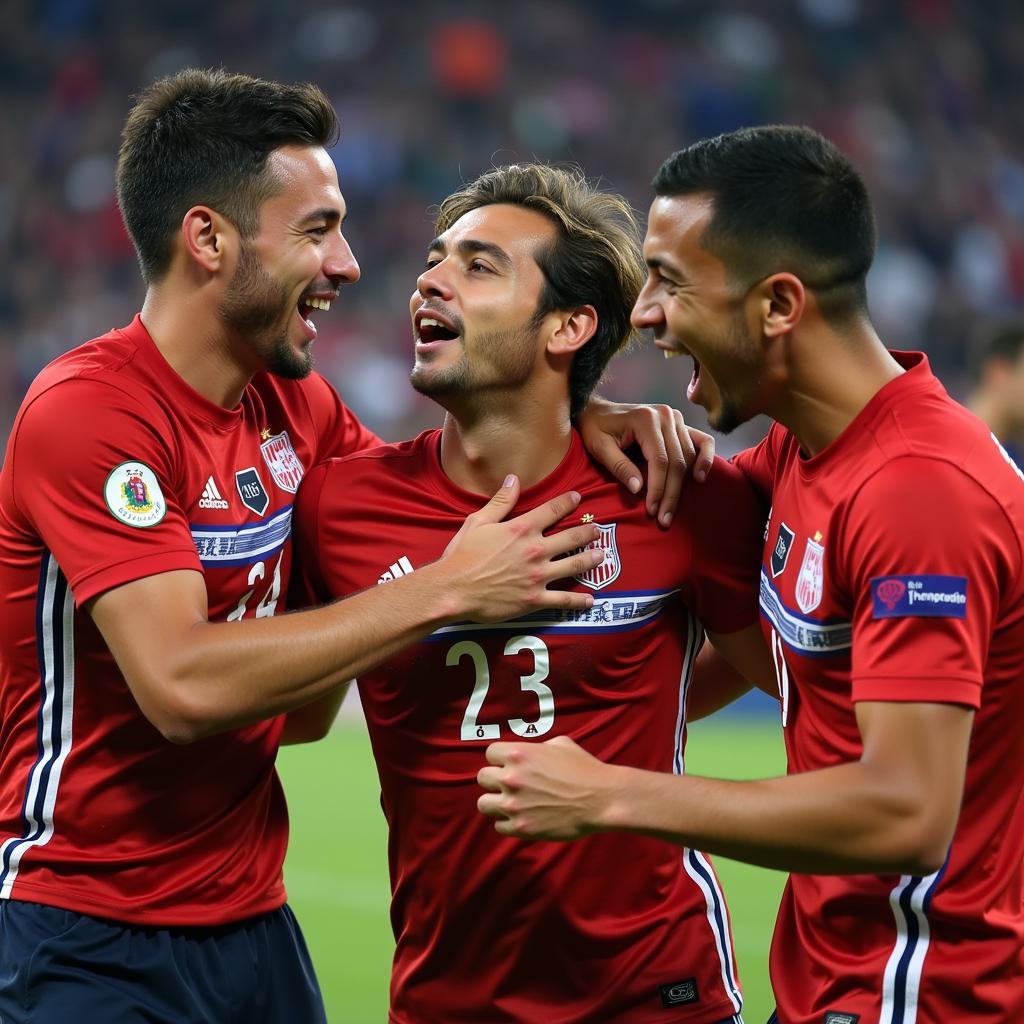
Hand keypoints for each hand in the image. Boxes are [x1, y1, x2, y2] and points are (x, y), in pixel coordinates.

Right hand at [439, 475, 603, 621]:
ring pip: (574, 565)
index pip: (552, 510)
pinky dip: (579, 601)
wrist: (453, 589)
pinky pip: (563, 600)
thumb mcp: (478, 521)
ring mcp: (538, 576)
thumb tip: (514, 478)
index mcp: (522, 529)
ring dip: (591, 559)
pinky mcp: (535, 599)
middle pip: (571, 537)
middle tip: (598, 530)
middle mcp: (535, 550)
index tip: (578, 497)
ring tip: (601, 556)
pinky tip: (591, 600)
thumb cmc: (462, 555)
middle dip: (588, 532)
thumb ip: (501, 501)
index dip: (567, 502)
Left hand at [476, 735, 617, 840]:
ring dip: (496, 803)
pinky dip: (508, 823)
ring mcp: (513, 805)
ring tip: (510, 804)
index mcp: (519, 754)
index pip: (490, 753)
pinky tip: (522, 818)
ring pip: (483, 804)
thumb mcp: (560, 744)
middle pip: (482, 778)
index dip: (501, 759)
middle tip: (510, 785)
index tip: (510, 765)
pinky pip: (499, 826)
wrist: (601, 799)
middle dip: (495, 780)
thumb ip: (538, 748)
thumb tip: (530, 752)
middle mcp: (511, 778)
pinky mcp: (521, 828)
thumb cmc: (584, 768)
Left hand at [576, 396, 714, 526]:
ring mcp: (675, 418)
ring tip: (673, 508)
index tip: (652, 510)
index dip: (658, 488)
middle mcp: (666, 416)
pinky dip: (705, 459)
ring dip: (684, 485)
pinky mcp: (680, 423)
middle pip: (677, 461)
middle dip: (671, 493)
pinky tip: (699, 477)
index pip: (660, 460)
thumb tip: (639, 489)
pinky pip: (702, 441)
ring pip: (689, 456)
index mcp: (646, 419)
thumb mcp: (600, 448)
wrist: (597, 409)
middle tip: (664, 518)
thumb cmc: (596, 428)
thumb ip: (620, 466)